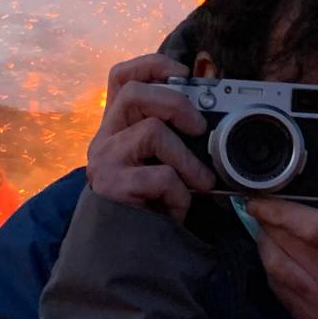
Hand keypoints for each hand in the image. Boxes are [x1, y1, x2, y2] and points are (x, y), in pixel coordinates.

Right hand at [86, 54, 214, 223]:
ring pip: (151, 131)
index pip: (121, 77)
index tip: (182, 72)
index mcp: (117, 126)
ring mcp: (105, 162)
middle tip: (199, 128)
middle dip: (176, 104)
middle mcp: (104, 139)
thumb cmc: (153, 204)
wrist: (129, 253)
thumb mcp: (164, 162)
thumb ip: (178, 134)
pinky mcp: (112, 187)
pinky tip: (175, 209)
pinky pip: (161, 176)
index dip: (151, 65)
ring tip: (200, 183)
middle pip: (135, 93)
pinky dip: (180, 194)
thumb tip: (213, 104)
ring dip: (187, 159)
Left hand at [249, 174, 317, 318]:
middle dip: (267, 222)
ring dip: (264, 244)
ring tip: (266, 230)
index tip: (261, 199)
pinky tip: (277, 257)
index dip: (281, 211)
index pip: (313, 227)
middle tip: (262, 208)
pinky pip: (278, 289)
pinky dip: (272, 269)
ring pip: (275, 267)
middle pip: (287, 244)